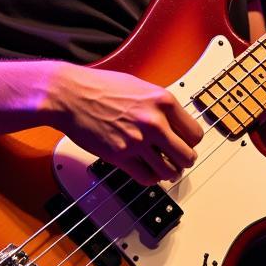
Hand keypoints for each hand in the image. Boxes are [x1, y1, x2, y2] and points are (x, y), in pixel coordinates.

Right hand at [51, 65, 203, 185]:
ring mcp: (137, 141)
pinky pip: (146, 178)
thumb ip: (159, 106)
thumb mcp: (140, 87)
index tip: (185, 143)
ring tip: (165, 168)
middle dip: (184, 160)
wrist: (71, 95)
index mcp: (162, 102)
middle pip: (187, 156)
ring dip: (169, 173)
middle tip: (178, 159)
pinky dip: (151, 178)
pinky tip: (148, 171)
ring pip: (169, 171)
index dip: (191, 141)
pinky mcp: (120, 156)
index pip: (195, 133)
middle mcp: (154, 122)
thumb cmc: (100, 87)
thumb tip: (174, 122)